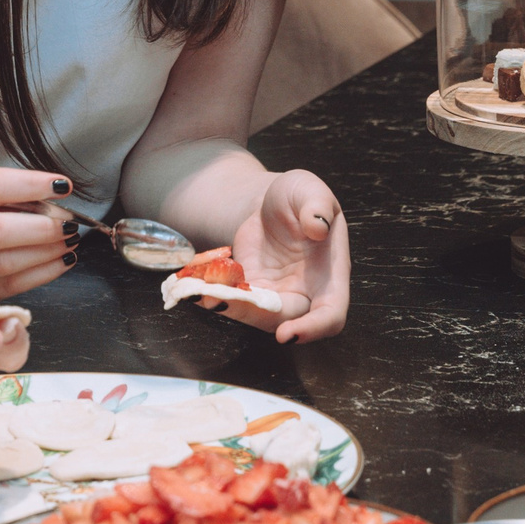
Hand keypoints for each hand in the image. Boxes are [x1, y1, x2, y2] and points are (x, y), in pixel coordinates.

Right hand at [0, 167, 78, 297]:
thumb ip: (10, 193)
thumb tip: (56, 197)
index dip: (29, 185)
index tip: (62, 185)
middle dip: (40, 227)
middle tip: (69, 222)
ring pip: (4, 262)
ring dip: (45, 251)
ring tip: (69, 240)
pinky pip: (10, 285)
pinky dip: (42, 273)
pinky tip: (62, 260)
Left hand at [212, 170, 349, 343]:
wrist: (268, 203)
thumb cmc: (297, 197)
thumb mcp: (309, 188)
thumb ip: (318, 204)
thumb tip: (318, 226)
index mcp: (330, 274)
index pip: (331, 314)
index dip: (314, 329)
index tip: (286, 335)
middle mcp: (306, 292)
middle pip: (286, 320)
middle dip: (253, 316)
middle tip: (222, 300)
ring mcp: (276, 295)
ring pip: (255, 315)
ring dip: (228, 306)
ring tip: (201, 290)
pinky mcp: (251, 292)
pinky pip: (235, 302)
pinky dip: (214, 296)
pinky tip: (193, 285)